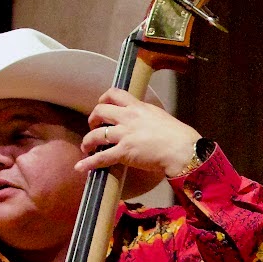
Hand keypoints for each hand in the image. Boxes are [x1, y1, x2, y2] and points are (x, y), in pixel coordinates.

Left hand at [77, 88, 200, 185]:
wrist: (182, 149)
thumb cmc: (178, 136)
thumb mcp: (160, 117)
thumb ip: (147, 117)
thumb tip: (144, 122)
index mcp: (138, 107)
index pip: (114, 94)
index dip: (103, 99)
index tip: (101, 105)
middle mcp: (128, 118)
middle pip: (100, 111)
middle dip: (92, 119)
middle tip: (94, 126)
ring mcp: (124, 135)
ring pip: (96, 134)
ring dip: (87, 141)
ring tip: (86, 147)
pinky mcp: (124, 152)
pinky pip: (101, 157)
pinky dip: (89, 163)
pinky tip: (80, 167)